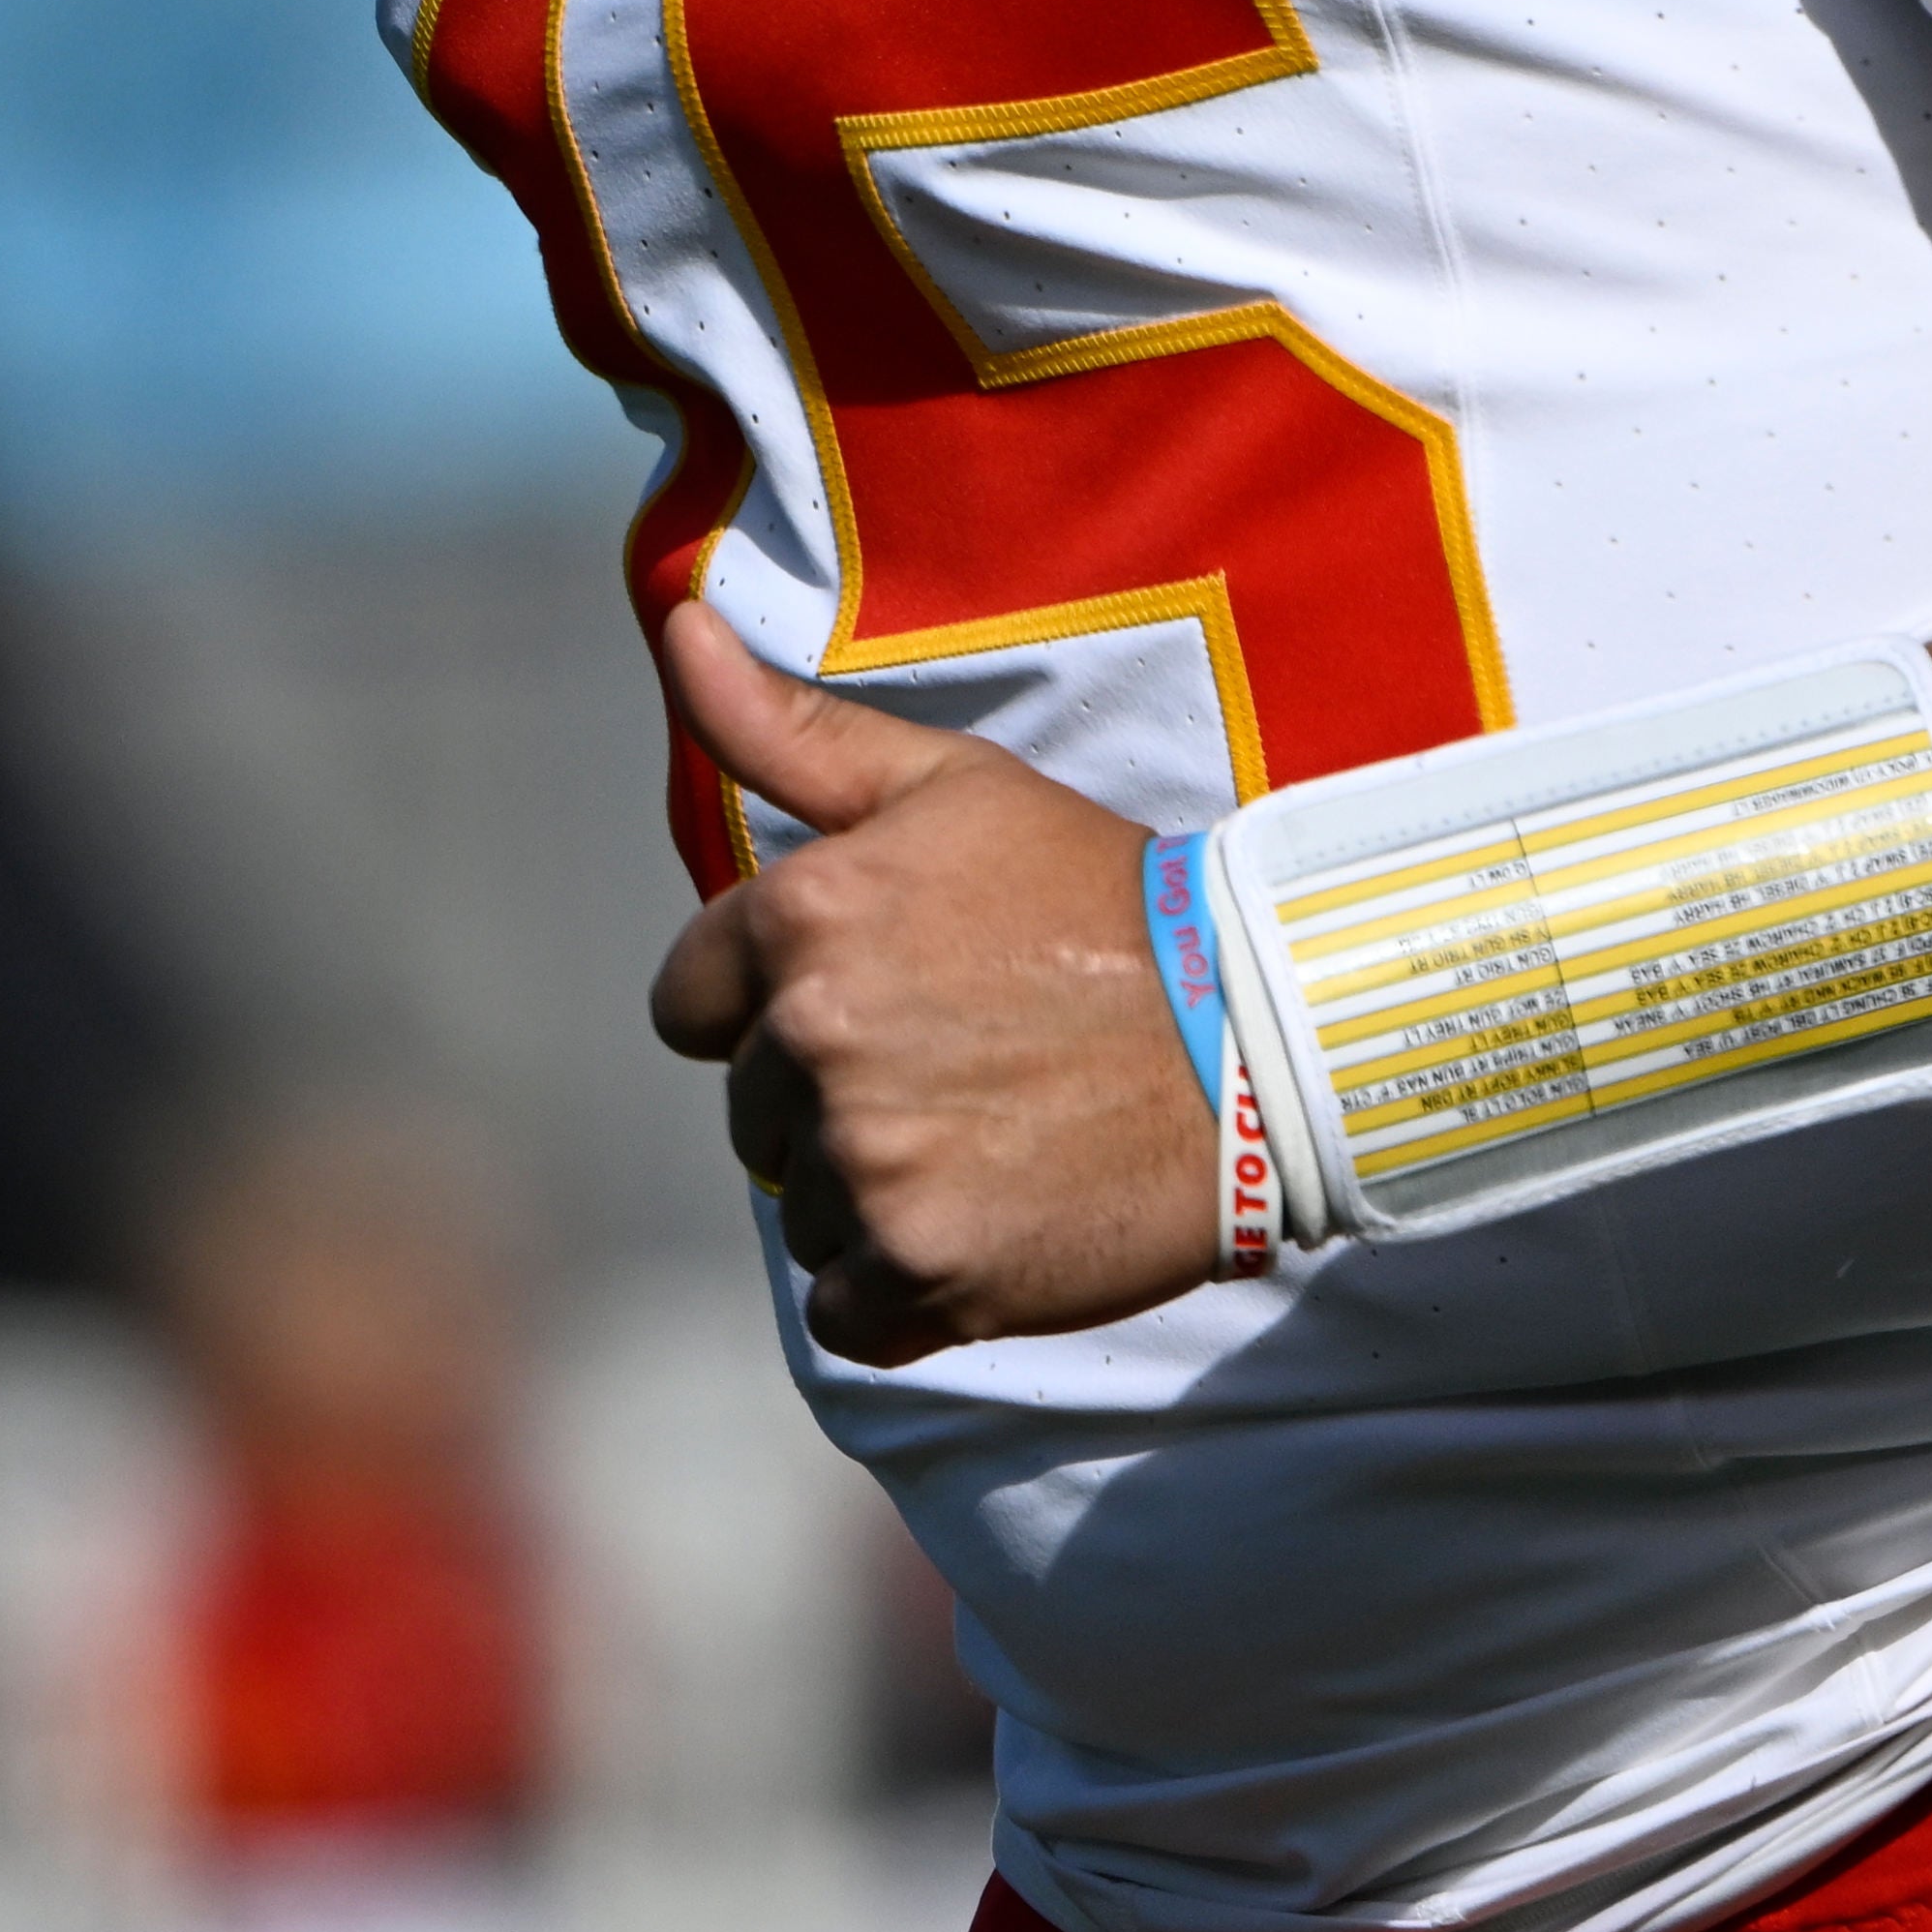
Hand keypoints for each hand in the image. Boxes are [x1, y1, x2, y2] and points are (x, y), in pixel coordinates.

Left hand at [643, 600, 1227, 1363]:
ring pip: (804, 1212)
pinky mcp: (920, 1265)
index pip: (690, 1006)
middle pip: (752, 1115)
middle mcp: (811, 1038)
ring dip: (875, 1196)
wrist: (1256, 1037)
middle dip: (832, 1102)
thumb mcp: (950, 786)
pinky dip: (907, 1290)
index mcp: (800, 918)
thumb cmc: (1100, 898)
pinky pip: (849, 1310)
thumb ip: (788, 727)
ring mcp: (864, 1158)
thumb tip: (674, 621)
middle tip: (962, 1069)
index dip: (770, 1009)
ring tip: (991, 1139)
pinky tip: (995, 1220)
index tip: (880, 1003)